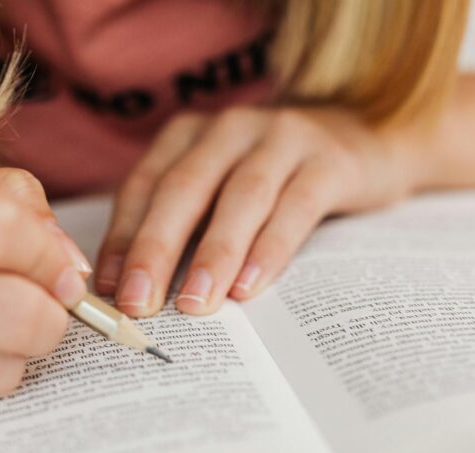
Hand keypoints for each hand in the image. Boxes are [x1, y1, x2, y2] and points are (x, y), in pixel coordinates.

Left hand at [95, 106, 422, 315]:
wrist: (367, 140)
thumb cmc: (275, 182)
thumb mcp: (220, 192)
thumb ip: (184, 228)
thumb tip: (132, 292)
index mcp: (190, 135)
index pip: (144, 186)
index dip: (122, 238)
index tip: (107, 291)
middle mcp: (230, 127)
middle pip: (183, 189)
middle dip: (155, 249)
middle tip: (137, 303)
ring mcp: (283, 138)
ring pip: (239, 198)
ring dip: (212, 255)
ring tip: (193, 303)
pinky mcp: (330, 161)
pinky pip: (295, 209)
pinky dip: (269, 250)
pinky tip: (249, 288)